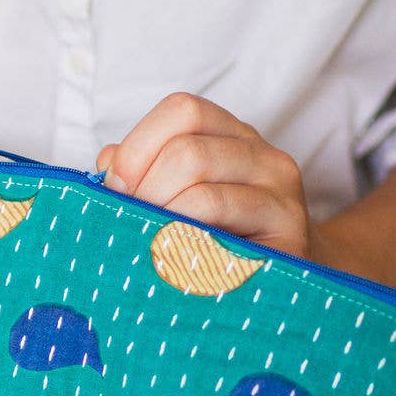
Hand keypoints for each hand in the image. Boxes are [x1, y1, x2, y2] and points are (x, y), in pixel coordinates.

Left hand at [95, 92, 313, 257]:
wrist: (285, 286)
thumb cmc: (218, 241)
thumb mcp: (178, 198)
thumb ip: (141, 174)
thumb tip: (107, 164)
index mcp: (233, 136)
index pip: (183, 110)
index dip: (138, 146)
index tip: (115, 188)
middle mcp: (263, 155)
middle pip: (186, 150)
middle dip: (144, 190)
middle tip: (129, 225)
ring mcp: (281, 192)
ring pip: (201, 190)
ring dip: (160, 220)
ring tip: (151, 245)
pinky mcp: (288, 233)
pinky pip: (222, 229)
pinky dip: (184, 243)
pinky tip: (175, 261)